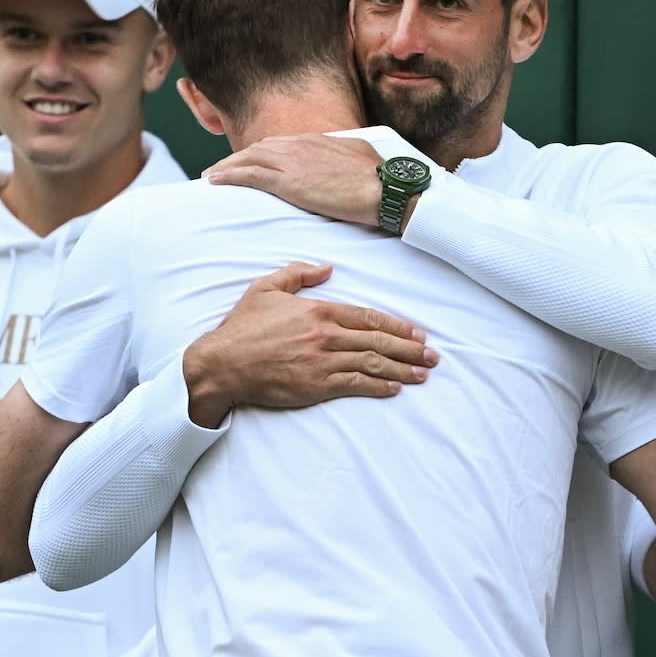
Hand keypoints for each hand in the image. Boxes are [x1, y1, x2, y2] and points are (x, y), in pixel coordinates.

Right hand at [182, 262, 438, 427]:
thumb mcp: (266, 288)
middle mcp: (326, 335)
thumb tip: (326, 268)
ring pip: (373, 364)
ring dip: (402, 369)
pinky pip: (355, 385)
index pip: (369, 317)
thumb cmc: (242, 327)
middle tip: (433, 356)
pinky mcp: (316, 386)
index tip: (418, 333)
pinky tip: (394, 388)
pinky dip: (378, 387)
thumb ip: (298, 273)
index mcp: (319, 310)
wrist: (222, 364)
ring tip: (422, 373)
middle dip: (410, 349)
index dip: (398, 326)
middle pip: (378, 341)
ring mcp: (323, 362)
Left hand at [205, 134, 383, 226]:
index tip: (251, 162)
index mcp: (318, 140)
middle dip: (239, 158)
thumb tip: (344, 157)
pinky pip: (250, 175)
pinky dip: (229, 175)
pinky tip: (214, 180)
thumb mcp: (361, 157)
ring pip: (249, 158)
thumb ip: (344, 155)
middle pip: (260, 148)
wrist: (386, 189)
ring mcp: (293, 162)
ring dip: (227, 166)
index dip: (263, 153)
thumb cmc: (380, 178)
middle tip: (222, 169)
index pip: (281, 144)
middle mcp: (301, 145)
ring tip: (211, 176)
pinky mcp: (288, 182)